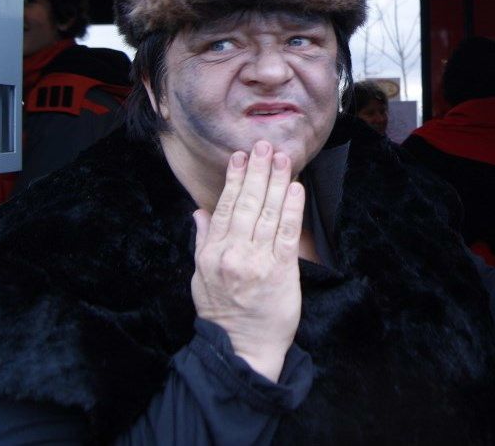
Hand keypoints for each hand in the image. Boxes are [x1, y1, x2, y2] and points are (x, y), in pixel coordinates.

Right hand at [191, 140, 304, 381]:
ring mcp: (258, 261)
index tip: (241, 157)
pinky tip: (296, 189)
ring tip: (282, 158)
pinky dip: (292, 208)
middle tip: (265, 145)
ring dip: (277, 182)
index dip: (235, 179)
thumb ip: (202, 241)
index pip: (225, 207)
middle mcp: (234, 253)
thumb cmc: (221, 314)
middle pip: (248, 204)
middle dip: (258, 171)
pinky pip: (288, 233)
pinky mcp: (281, 271)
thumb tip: (199, 212)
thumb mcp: (200, 277)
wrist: (241, 349)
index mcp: (213, 253)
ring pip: (269, 213)